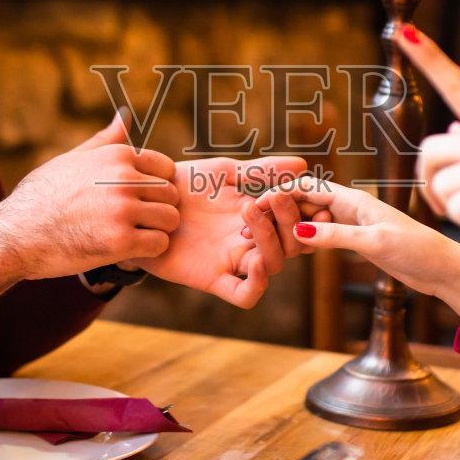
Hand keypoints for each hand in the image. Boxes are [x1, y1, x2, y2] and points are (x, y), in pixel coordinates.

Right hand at [0, 113, 178, 338]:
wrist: (15, 234)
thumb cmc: (41, 197)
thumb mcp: (71, 159)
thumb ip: (105, 140)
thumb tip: (126, 114)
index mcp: (116, 156)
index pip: (166, 169)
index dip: (155, 188)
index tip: (135, 200)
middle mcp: (123, 178)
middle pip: (171, 195)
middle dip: (158, 210)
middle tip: (132, 223)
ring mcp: (123, 209)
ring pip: (170, 220)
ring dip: (155, 232)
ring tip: (131, 237)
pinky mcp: (121, 241)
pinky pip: (159, 245)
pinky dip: (147, 252)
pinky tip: (126, 251)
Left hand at [123, 156, 309, 308]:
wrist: (143, 202)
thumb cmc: (183, 186)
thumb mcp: (225, 172)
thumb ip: (262, 170)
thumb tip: (302, 165)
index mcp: (260, 216)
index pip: (297, 220)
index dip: (311, 212)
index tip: (316, 195)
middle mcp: (251, 241)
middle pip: (292, 243)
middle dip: (291, 221)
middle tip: (278, 197)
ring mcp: (233, 260)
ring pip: (274, 265)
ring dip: (272, 240)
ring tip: (251, 211)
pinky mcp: (212, 278)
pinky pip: (244, 294)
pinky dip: (257, 283)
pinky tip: (254, 260)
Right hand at [257, 179, 459, 331]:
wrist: (441, 268)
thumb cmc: (415, 249)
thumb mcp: (373, 242)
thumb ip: (336, 236)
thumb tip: (297, 234)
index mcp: (354, 199)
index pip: (308, 188)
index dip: (279, 194)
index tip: (253, 205)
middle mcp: (349, 207)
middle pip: (303, 202)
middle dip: (274, 211)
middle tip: (246, 226)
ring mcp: (351, 223)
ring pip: (309, 220)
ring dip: (285, 227)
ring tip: (257, 238)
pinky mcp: (355, 240)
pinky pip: (320, 236)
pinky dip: (301, 241)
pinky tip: (284, 251)